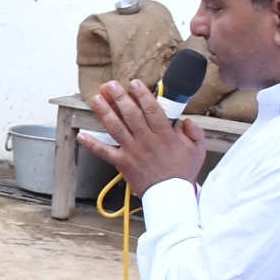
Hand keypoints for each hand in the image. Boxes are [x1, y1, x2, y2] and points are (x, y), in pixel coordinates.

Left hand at [83, 79, 206, 193]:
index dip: (142, 94)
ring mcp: (132, 151)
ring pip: (116, 128)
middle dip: (119, 97)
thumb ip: (194, 132)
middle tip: (110, 85)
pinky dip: (91, 144)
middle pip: (130, 114)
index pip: (152, 109)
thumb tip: (186, 120)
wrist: (170, 196)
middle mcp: (146, 140)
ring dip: (105, 112)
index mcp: (164, 135)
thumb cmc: (183, 172)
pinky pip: (104, 152)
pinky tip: (81, 135)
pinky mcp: (122, 163)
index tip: (134, 83)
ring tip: (96, 98)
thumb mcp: (198, 150)